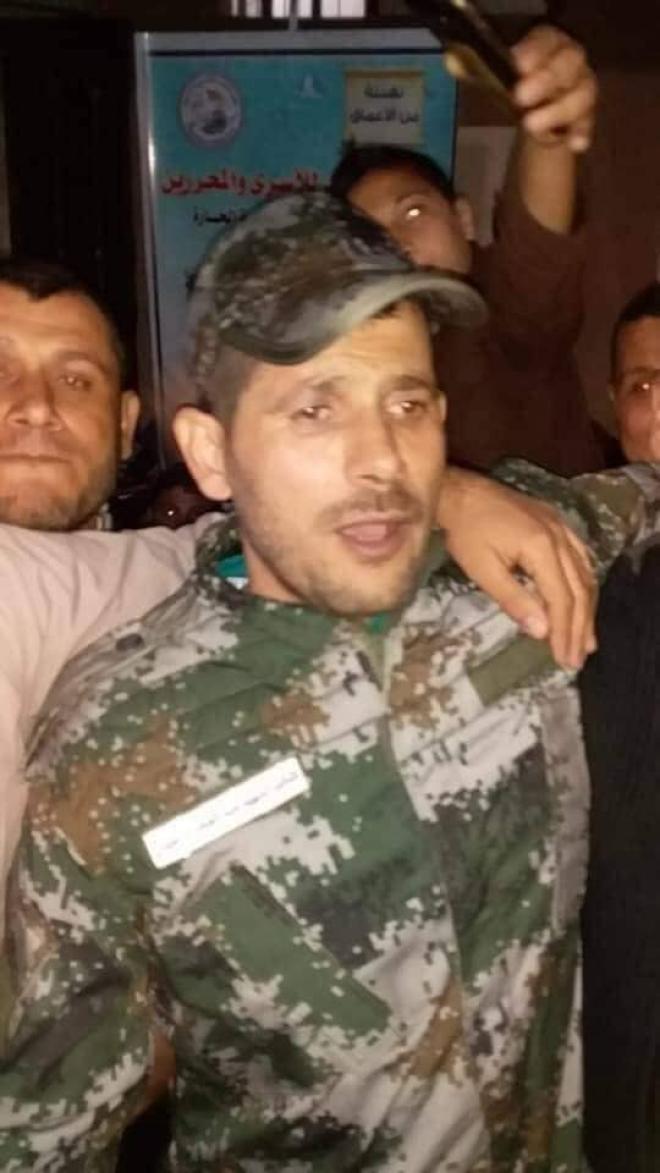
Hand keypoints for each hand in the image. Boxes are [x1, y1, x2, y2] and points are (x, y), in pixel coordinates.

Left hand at [438, 469, 596, 669]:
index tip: (564, 659)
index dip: (564, 631)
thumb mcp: (483, 570)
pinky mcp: (557, 523)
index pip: (561, 598)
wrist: (461, 492)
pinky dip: (585, 584)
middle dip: (579, 628)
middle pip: (580, 589)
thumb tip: (542, 632)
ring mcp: (562, 527)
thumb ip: (514, 600)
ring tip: (587, 640)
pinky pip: (582, 557)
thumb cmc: (466, 532)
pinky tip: (585, 600)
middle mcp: (560, 536)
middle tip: (577, 659)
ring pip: (585, 574)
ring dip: (587, 609)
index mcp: (542, 548)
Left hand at [511, 25, 597, 152]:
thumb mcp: (505, 76)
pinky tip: (575, 144)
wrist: (533, 111)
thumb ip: (503, 73)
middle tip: (521, 96)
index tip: (519, 65)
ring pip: (581, 93)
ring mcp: (583, 85)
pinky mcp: (586, 113)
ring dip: (558, 110)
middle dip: (546, 79)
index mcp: (548, 43)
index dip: (534, 50)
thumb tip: (483, 74)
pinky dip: (581, 132)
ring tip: (531, 125)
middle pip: (568, 62)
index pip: (546, 40)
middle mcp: (571, 59)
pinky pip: (586, 122)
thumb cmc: (517, 86)